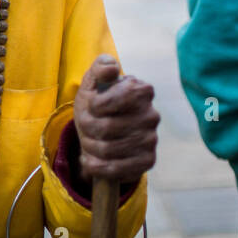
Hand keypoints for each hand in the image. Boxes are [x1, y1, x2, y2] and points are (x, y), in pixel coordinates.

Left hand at [73, 55, 158, 183]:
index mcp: (141, 90)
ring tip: (89, 141)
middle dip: (86, 128)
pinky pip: (117, 170)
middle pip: (105, 128)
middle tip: (85, 126)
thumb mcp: (93, 82)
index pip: (115, 99)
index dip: (95, 105)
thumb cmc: (97, 103)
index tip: (91, 105)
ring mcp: (152, 139)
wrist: (103, 132)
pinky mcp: (148, 161)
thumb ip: (100, 68)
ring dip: (89, 147)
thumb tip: (111, 67)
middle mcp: (151, 115)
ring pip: (108, 150)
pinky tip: (92, 160)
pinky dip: (97, 166)